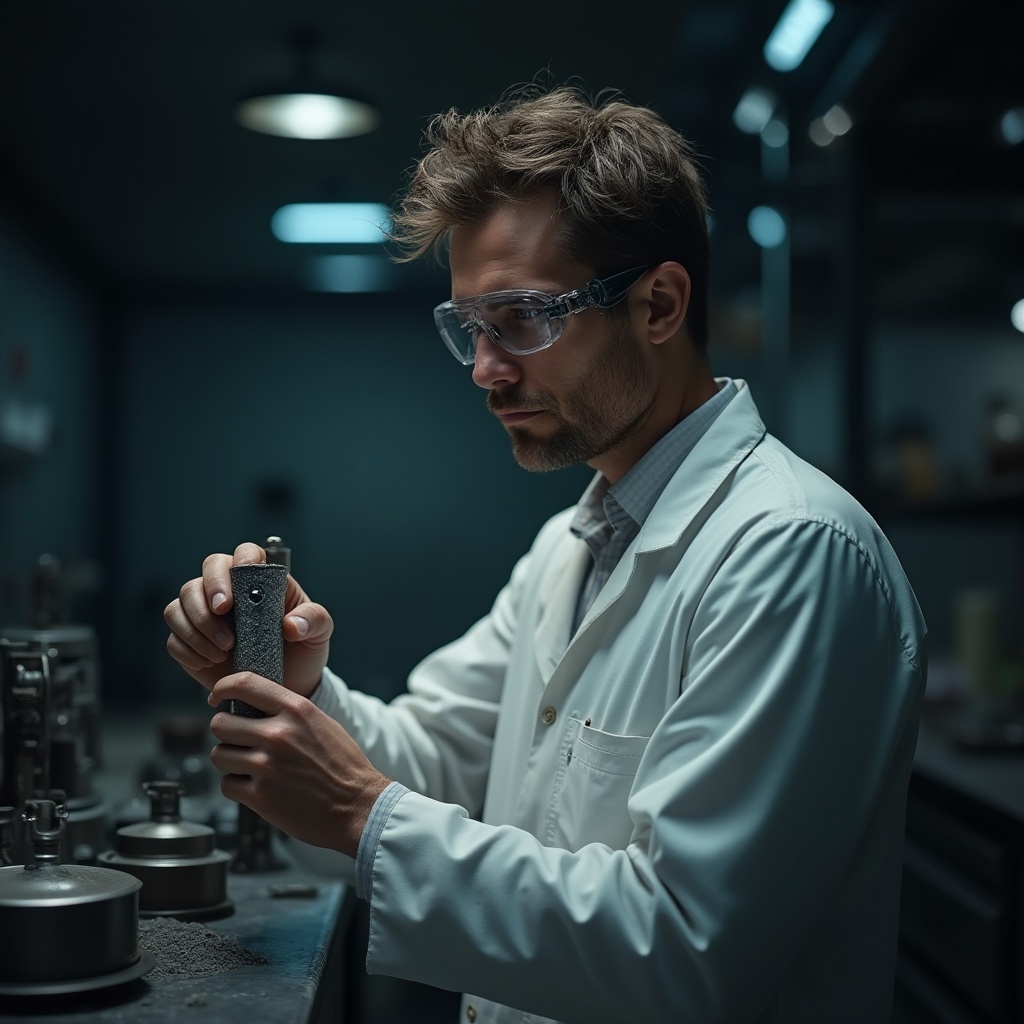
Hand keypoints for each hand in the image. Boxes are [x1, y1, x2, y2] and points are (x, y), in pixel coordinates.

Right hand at [164, 541, 332, 697]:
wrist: (289, 685)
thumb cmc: (303, 650)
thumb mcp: (320, 632)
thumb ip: (314, 620)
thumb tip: (291, 625)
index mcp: (261, 581)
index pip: (244, 554)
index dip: (237, 563)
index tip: (236, 593)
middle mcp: (230, 592)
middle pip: (203, 574)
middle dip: (207, 595)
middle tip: (222, 615)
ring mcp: (206, 616)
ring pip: (180, 604)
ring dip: (197, 626)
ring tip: (224, 650)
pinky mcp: (191, 642)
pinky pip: (174, 639)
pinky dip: (189, 650)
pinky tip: (210, 662)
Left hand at [207, 672, 390, 857]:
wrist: (359, 806)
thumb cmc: (344, 766)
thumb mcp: (322, 723)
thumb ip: (289, 712)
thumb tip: (254, 706)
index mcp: (297, 710)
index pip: (244, 684)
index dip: (222, 688)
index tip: (217, 697)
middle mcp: (278, 734)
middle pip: (220, 723)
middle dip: (226, 732)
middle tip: (239, 740)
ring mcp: (266, 766)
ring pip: (219, 755)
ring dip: (230, 761)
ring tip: (251, 766)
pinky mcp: (260, 796)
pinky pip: (226, 785)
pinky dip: (236, 787)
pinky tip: (256, 786)